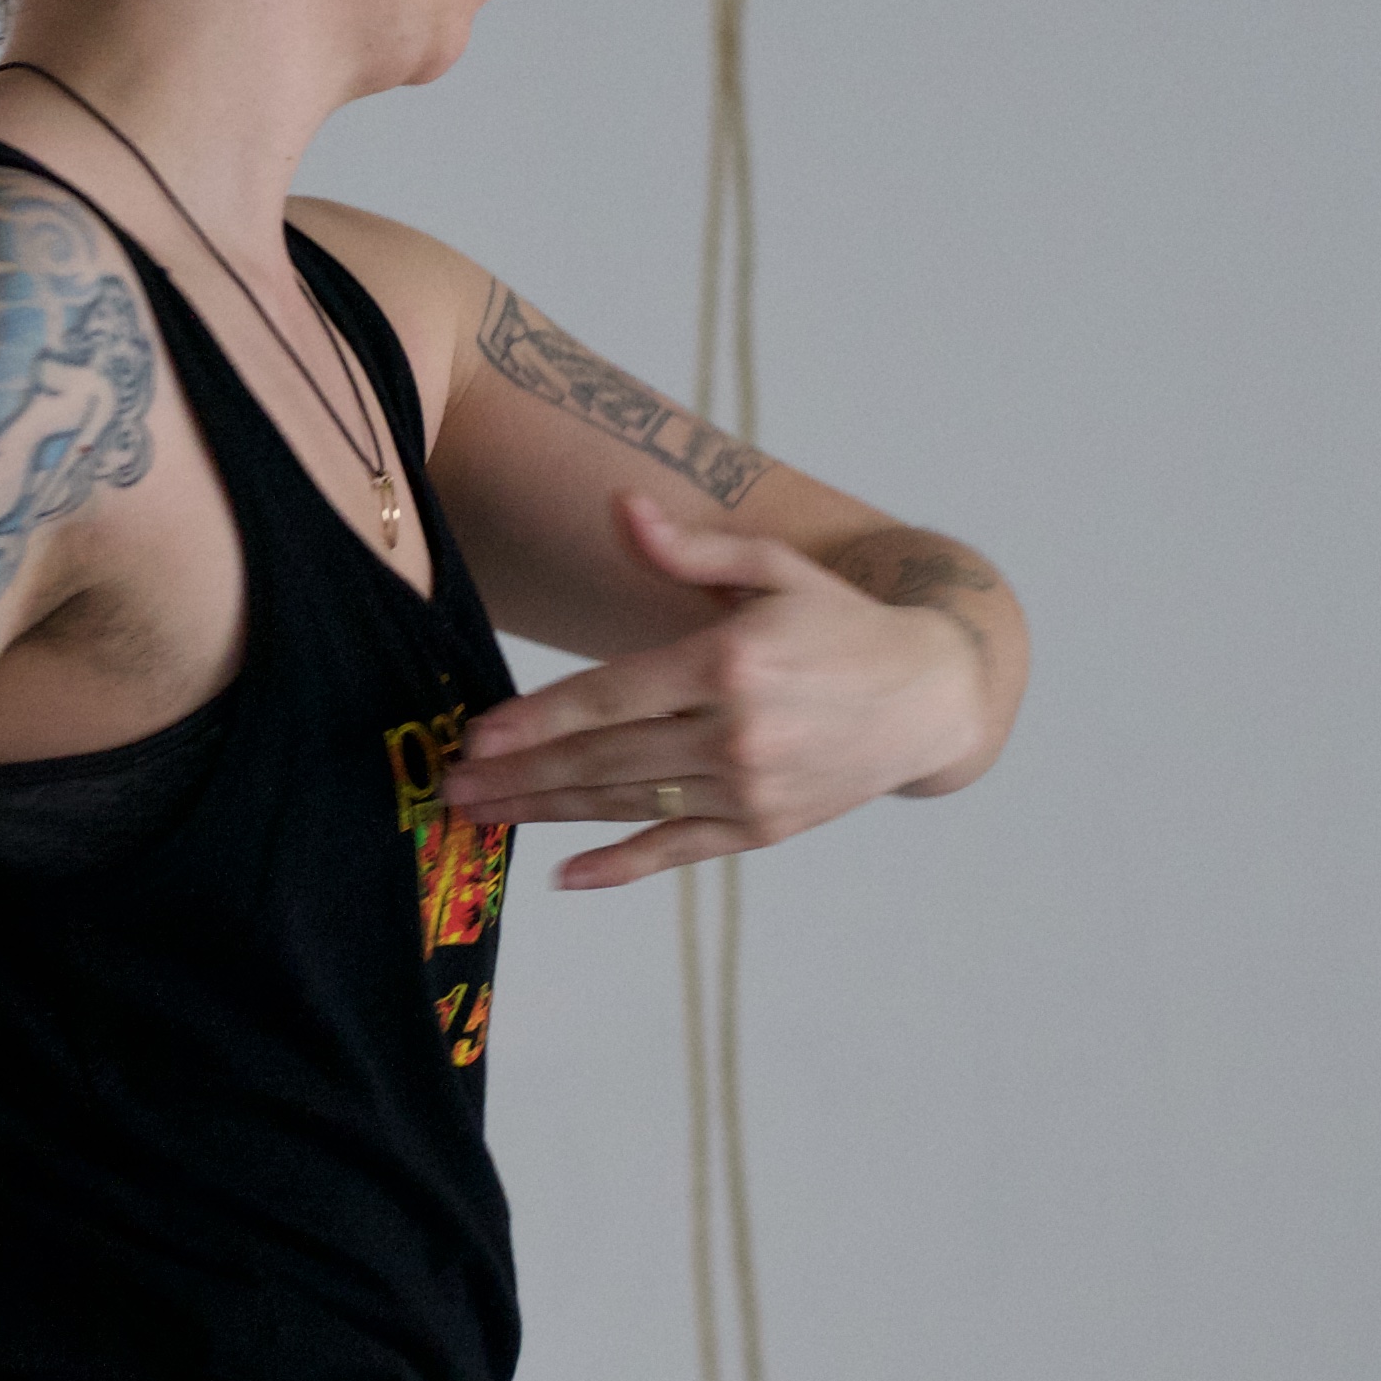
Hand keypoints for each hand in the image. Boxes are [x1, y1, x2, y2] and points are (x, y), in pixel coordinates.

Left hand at [443, 497, 985, 887]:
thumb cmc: (840, 622)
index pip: (609, 698)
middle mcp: (736, 732)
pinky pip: (678, 850)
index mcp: (728, 662)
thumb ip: (691, 548)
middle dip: (519, 776)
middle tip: (450, 788)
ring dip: (547, 814)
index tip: (475, 737)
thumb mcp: (774, 569)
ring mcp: (750, 788)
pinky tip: (564, 873)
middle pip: (604, 760)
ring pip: (628, 805)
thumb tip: (622, 506)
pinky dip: (621, 866)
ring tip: (481, 818)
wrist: (931, 697)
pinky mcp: (764, 828)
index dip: (536, 721)